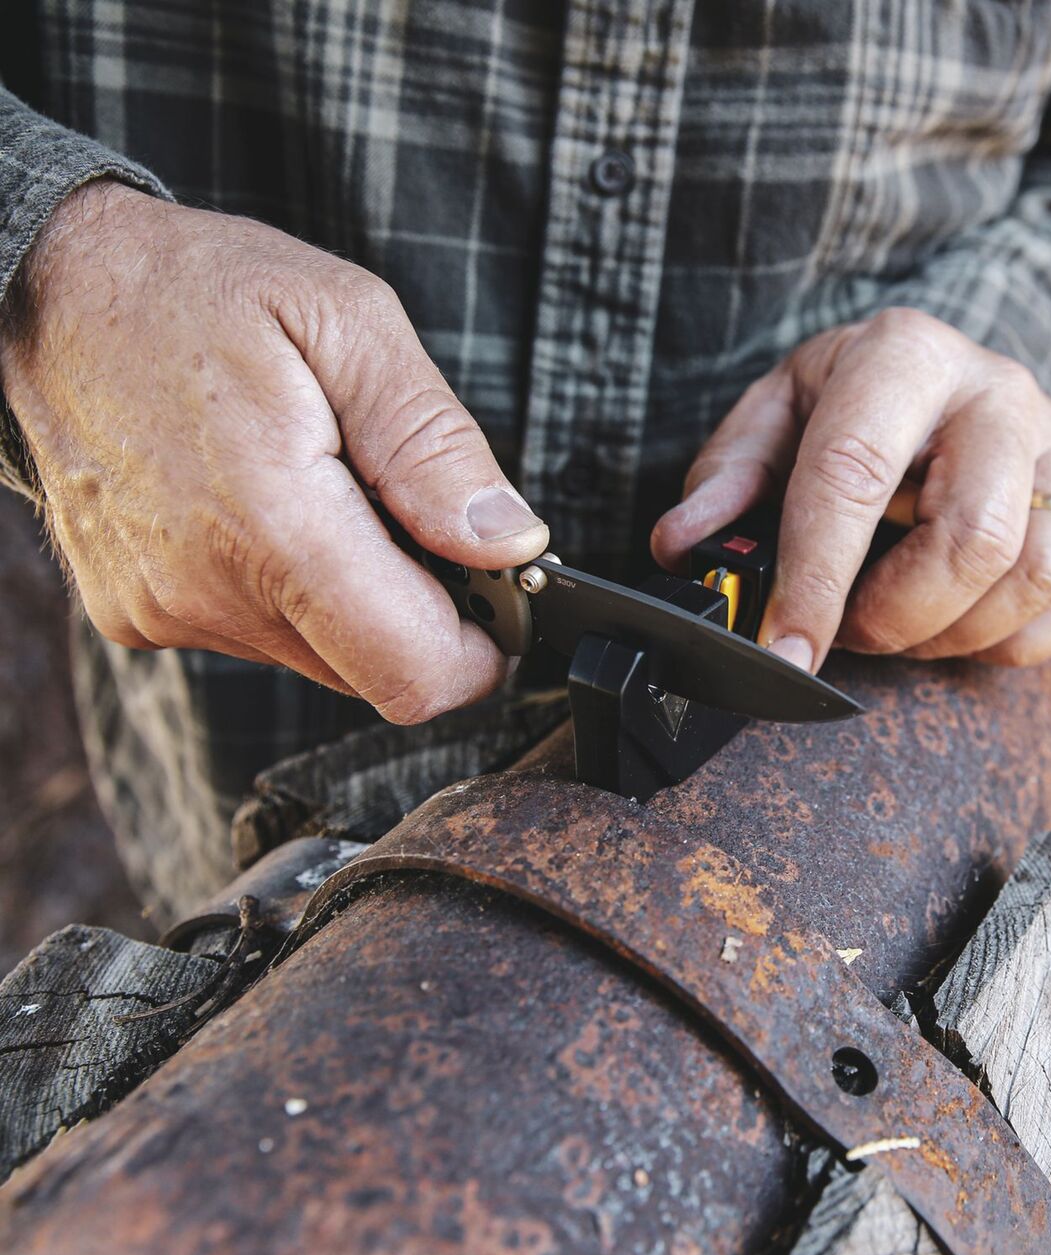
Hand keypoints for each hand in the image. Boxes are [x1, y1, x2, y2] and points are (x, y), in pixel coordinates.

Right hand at [0, 181, 547, 721]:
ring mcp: (167, 613)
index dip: (481, 653)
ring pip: (323, 658)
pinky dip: (295, 592)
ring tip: (330, 494)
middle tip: (413, 516)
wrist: (48, 293)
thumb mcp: (349, 324)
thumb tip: (510, 546)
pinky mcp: (141, 616)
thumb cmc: (197, 291)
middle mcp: (208, 594)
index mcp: (272, 526)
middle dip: (424, 613)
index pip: (414, 674)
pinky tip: (271, 513)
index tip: (499, 598)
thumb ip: (435, 448)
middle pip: (377, 674)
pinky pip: (262, 636)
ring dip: (357, 597)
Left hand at [652, 309, 1050, 669]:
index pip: (856, 476)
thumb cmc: (844, 404)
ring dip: (951, 632)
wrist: (938, 375)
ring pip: (1035, 576)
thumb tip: (682, 544)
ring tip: (898, 618)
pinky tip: (957, 620)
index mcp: (903, 358)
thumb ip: (727, 477)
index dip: (815, 577)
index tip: (785, 649)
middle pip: (974, 538)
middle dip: (896, 616)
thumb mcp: (771, 416)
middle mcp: (998, 393)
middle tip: (847, 626)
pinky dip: (1011, 639)